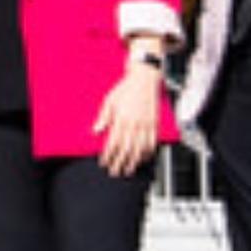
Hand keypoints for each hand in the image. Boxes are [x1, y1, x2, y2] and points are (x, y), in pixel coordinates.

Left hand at [93, 62, 163, 177]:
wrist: (144, 78)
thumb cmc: (125, 88)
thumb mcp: (109, 101)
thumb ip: (103, 117)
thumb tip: (96, 131)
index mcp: (122, 118)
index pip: (113, 143)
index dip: (108, 155)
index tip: (104, 162)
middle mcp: (135, 123)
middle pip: (126, 149)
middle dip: (120, 162)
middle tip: (115, 171)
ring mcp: (146, 124)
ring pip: (140, 148)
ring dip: (134, 161)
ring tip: (129, 169)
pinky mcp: (155, 123)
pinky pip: (152, 142)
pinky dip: (148, 152)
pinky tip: (143, 158)